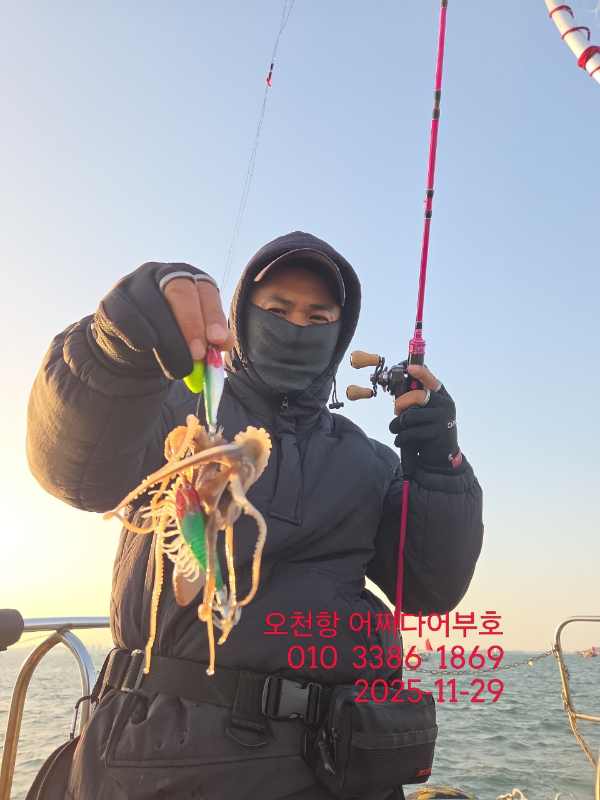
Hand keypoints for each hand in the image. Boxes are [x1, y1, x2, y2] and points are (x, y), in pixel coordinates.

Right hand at [91, 262, 234, 379]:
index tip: (217, 340)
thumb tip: (224, 343)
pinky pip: (126, 315)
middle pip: (181, 291)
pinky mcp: (111, 301)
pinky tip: (146, 347)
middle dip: (192, 324)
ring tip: (178, 368)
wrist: (130, 350)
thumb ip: (210, 340)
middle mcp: (162, 274)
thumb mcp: (193, 339)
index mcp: (189, 279)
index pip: (206, 289)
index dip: (213, 314)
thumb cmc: (168, 340)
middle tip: (198, 355)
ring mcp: (134, 284)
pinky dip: (138, 333)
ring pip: (153, 304)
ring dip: (169, 339)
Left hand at [389, 365, 459, 467]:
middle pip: (417, 396)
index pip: (431, 380)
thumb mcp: (427, 414)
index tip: (410, 368)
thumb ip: (417, 402)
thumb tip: (398, 392)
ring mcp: (443, 419)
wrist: (441, 458)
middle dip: (400, 403)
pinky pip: (411, 432)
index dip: (421, 372)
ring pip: (410, 415)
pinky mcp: (437, 434)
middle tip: (395, 411)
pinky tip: (400, 440)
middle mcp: (445, 405)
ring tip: (395, 429)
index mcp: (442, 397)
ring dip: (396, 424)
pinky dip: (400, 438)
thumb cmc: (428, 431)